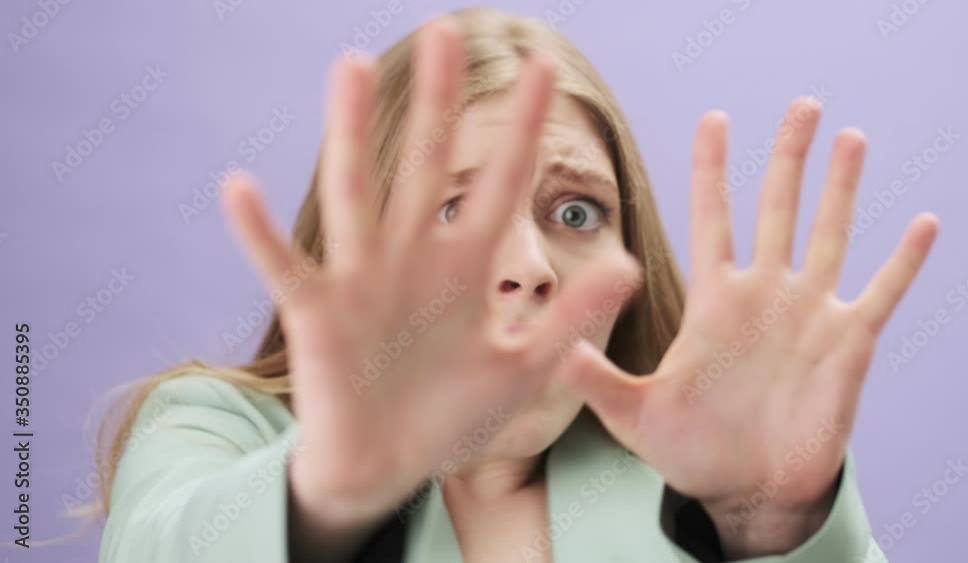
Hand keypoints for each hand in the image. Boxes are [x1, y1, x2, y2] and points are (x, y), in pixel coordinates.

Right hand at [220, 19, 638, 527]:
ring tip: (348, 68)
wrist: (387, 466)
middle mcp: (413, 260)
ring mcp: (361, 280)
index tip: (542, 68)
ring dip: (348, 135)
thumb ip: (569, 320)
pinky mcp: (316, 314)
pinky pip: (285, 267)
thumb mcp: (522, 370)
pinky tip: (240, 186)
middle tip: (443, 32)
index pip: (500, 185)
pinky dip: (259, 233)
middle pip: (424, 167)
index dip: (522, 130)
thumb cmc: (452, 417)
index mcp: (466, 270)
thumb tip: (629, 266)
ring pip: (356, 197)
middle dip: (435, 104)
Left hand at [556, 98, 938, 556]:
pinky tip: (921, 223)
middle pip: (776, 209)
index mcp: (713, 301)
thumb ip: (600, 382)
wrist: (746, 491)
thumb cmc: (690, 452)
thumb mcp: (635, 415)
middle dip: (787, 157)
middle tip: (801, 105)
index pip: (712, 219)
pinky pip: (882, 292)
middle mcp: (762, 296)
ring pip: (828, 235)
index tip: (714, 118)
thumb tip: (557, 353)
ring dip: (840, 188)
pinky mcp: (848, 344)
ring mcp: (808, 315)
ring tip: (850, 138)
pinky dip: (903, 261)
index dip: (713, 169)